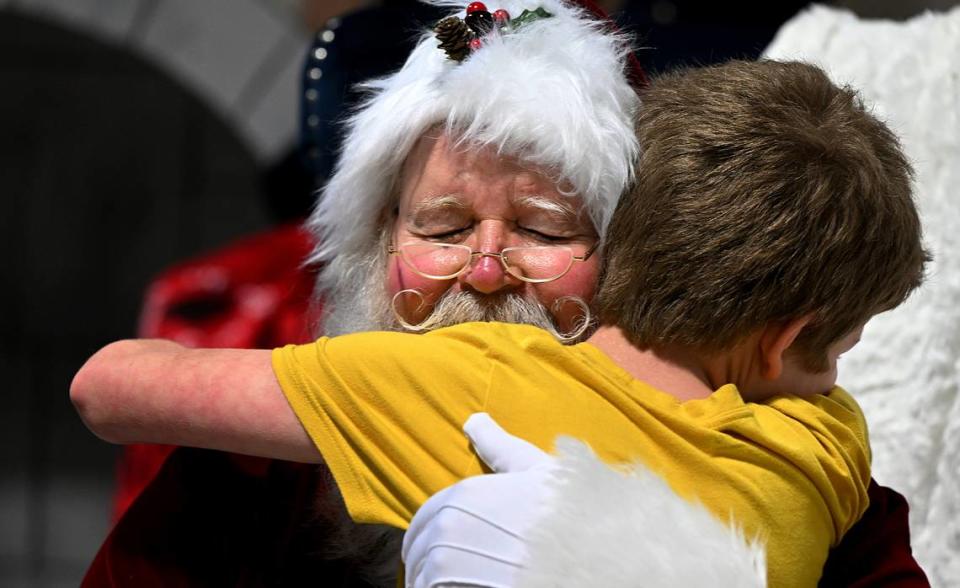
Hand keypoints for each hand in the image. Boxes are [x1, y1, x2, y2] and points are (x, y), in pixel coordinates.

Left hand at [402, 413, 556, 587]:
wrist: (592, 552)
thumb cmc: (569, 510)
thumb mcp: (536, 470)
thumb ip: (498, 446)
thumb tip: (473, 420)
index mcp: (460, 496)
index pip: (423, 522)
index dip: (432, 536)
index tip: (448, 550)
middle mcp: (446, 529)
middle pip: (419, 553)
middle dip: (428, 562)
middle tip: (457, 572)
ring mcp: (447, 566)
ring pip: (424, 578)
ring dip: (432, 582)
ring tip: (462, 583)